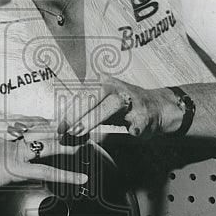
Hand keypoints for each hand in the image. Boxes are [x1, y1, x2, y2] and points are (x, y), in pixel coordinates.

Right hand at [0, 130, 88, 193]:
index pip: (28, 130)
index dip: (45, 126)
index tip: (59, 123)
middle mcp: (9, 143)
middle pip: (42, 132)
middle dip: (63, 130)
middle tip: (83, 127)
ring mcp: (12, 153)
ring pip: (49, 146)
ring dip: (69, 145)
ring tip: (89, 143)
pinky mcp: (13, 168)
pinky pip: (45, 172)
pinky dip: (65, 175)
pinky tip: (81, 179)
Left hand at [57, 77, 182, 139]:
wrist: (158, 107)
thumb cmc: (123, 107)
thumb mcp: (101, 106)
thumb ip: (83, 113)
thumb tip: (59, 126)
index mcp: (103, 84)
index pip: (81, 94)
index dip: (68, 110)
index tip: (57, 125)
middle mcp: (116, 88)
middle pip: (94, 96)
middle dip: (77, 112)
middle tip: (65, 129)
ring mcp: (132, 100)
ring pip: (112, 104)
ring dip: (94, 118)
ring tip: (79, 132)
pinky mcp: (145, 114)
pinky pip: (138, 121)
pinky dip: (135, 127)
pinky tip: (131, 132)